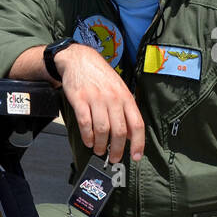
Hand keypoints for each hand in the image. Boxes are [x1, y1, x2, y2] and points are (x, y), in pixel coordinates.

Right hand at [54, 45, 144, 163]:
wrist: (79, 59)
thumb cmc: (100, 76)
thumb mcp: (119, 88)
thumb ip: (126, 110)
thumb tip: (131, 134)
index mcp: (125, 96)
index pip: (137, 124)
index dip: (138, 144)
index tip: (136, 157)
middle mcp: (113, 98)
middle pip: (119, 131)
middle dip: (117, 149)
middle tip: (114, 158)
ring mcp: (96, 99)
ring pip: (102, 130)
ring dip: (101, 145)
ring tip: (99, 150)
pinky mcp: (80, 100)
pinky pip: (85, 124)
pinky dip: (87, 137)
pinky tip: (88, 141)